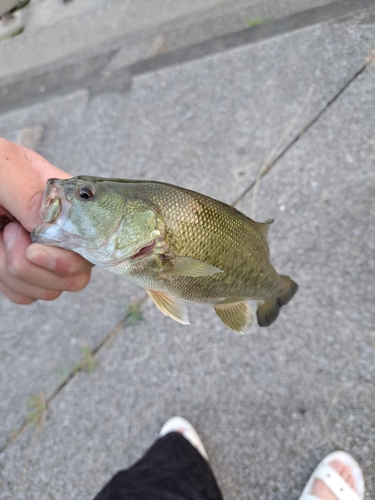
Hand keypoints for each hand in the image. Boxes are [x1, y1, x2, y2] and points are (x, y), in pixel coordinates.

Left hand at [0, 138, 92, 303]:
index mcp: (70, 204)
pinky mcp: (23, 273)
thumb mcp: (6, 168)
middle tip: (10, 235)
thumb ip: (30, 194)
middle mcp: (63, 234)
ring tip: (0, 236)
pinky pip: (26, 295)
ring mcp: (44, 256)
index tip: (34, 248)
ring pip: (50, 290)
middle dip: (38, 269)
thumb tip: (51, 228)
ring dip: (15, 272)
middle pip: (77, 276)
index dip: (68, 257)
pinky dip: (7, 283)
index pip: (91, 244)